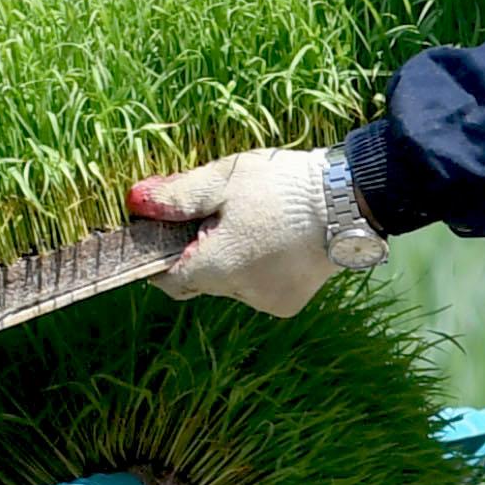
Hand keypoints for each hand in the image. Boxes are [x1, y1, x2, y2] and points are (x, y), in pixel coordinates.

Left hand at [127, 148, 383, 317]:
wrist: (350, 199)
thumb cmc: (283, 186)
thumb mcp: (223, 181)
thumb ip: (176, 196)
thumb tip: (134, 202)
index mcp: (218, 267)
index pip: (169, 280)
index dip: (162, 258)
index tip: (167, 232)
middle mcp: (241, 294)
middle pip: (200, 280)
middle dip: (200, 251)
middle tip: (218, 214)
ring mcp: (267, 302)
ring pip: (229, 284)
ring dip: (230, 259)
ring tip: (254, 222)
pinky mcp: (289, 303)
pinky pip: (256, 287)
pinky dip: (256, 268)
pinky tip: (274, 240)